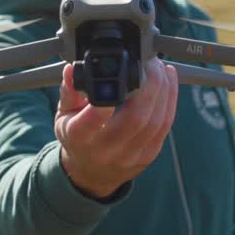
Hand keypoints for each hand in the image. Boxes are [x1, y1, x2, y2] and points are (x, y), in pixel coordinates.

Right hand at [55, 57, 178, 197]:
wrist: (92, 173)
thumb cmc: (77, 139)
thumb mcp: (64, 116)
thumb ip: (69, 91)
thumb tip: (72, 69)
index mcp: (80, 138)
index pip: (92, 121)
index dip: (106, 100)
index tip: (116, 75)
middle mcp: (106, 150)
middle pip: (135, 118)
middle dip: (149, 85)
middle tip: (149, 61)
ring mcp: (131, 155)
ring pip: (155, 121)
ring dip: (163, 89)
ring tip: (159, 67)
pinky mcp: (149, 154)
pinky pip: (165, 125)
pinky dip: (170, 99)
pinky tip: (168, 80)